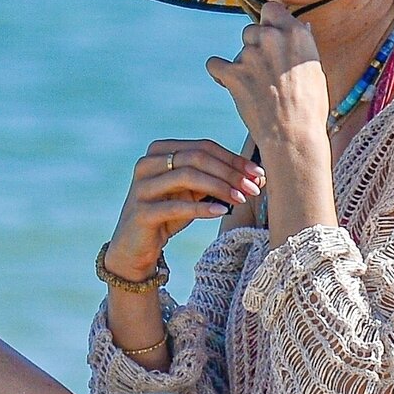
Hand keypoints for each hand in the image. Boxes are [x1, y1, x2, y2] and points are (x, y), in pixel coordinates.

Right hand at [106, 139, 265, 277]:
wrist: (135, 246)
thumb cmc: (169, 214)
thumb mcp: (192, 192)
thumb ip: (215, 179)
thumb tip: (256, 177)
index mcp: (159, 151)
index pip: (203, 147)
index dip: (232, 159)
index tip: (258, 173)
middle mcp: (147, 164)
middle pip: (196, 158)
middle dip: (229, 172)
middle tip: (254, 187)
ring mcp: (141, 187)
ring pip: (186, 177)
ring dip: (219, 187)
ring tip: (241, 199)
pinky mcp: (141, 212)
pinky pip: (176, 206)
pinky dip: (202, 208)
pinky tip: (221, 211)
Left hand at [204, 2, 328, 151]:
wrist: (294, 136)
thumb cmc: (310, 107)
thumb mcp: (315, 70)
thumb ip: (302, 45)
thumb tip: (300, 26)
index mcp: (295, 34)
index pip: (272, 9)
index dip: (269, 22)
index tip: (270, 36)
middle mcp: (272, 38)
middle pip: (252, 29)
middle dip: (256, 46)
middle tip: (265, 71)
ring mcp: (251, 55)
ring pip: (239, 50)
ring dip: (243, 64)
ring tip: (256, 87)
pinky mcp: (233, 74)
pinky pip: (215, 64)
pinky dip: (220, 74)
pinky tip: (229, 84)